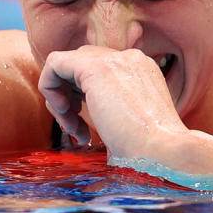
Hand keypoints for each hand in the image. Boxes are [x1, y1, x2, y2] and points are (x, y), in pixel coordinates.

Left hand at [38, 46, 186, 158]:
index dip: (82, 99)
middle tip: (75, 130)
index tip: (85, 130)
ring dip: (59, 99)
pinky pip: (54, 62)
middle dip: (69, 98)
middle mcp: (128, 58)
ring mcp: (114, 59)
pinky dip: (49, 87)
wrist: (164, 154)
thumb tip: (80, 112)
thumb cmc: (149, 154)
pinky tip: (63, 114)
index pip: (97, 71)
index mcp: (140, 70)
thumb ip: (111, 109)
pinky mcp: (95, 67)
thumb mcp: (129, 126)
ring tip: (73, 129)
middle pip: (80, 65)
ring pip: (66, 65)